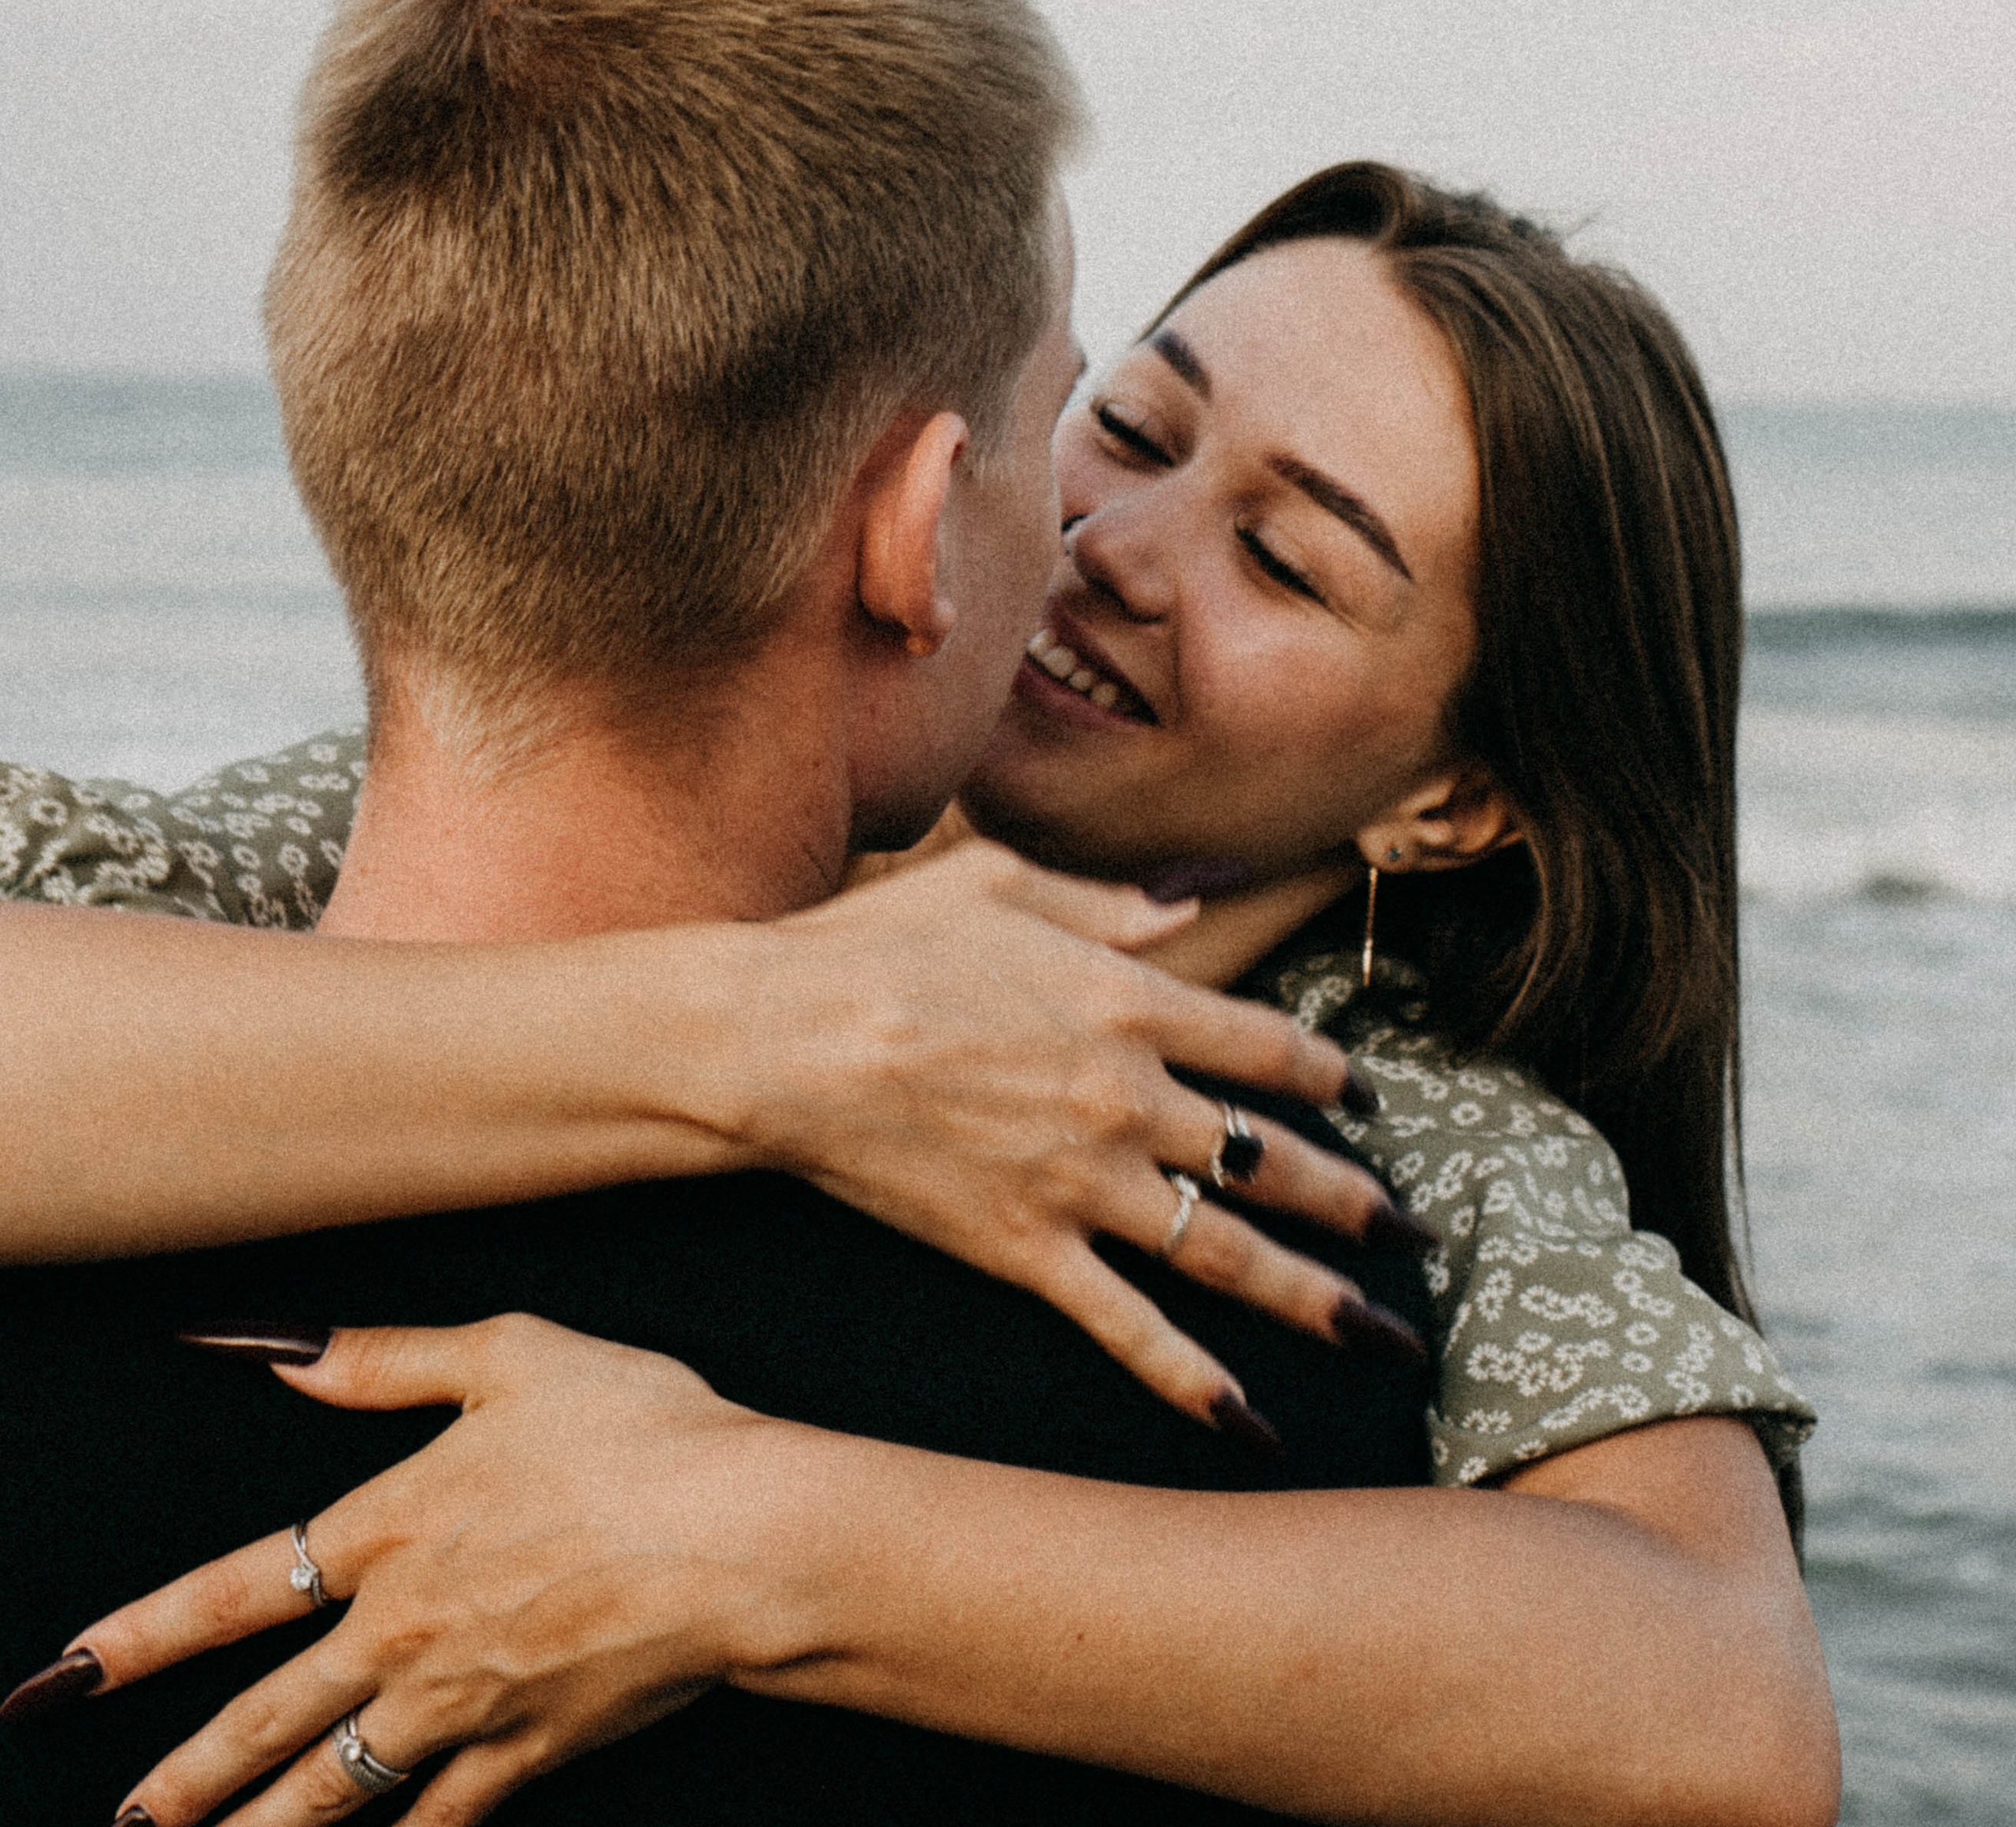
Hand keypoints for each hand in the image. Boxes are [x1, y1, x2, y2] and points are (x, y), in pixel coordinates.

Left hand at [75, 1317, 799, 1826]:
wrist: (740, 1535)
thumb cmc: (639, 1427)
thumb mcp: (513, 1352)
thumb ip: (388, 1355)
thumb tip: (274, 1350)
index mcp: (394, 1523)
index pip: (238, 1588)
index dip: (143, 1635)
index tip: (66, 1675)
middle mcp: (407, 1627)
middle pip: (267, 1720)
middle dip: (183, 1779)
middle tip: (126, 1820)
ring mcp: (465, 1701)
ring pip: (335, 1791)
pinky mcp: (530, 1749)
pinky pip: (442, 1822)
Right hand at [744, 837, 1428, 1427]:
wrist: (778, 1038)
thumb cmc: (875, 944)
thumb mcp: (999, 883)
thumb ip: (1104, 904)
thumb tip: (1183, 911)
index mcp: (1130, 998)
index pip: (1271, 1048)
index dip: (1334, 1077)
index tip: (1369, 1102)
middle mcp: (1128, 1094)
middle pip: (1276, 1162)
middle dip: (1358, 1206)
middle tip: (1421, 1240)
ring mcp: (1082, 1180)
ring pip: (1229, 1253)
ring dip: (1318, 1300)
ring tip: (1383, 1336)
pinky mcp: (1025, 1251)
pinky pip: (1129, 1326)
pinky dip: (1193, 1380)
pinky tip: (1249, 1421)